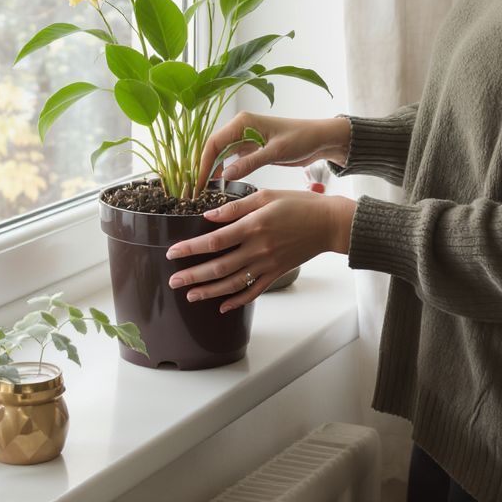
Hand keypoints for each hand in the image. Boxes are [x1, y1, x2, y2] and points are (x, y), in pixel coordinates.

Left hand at [165, 189, 357, 312]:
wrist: (329, 224)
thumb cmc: (299, 204)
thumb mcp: (266, 195)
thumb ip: (236, 207)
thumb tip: (209, 215)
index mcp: (253, 226)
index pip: (214, 241)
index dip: (191, 248)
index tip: (173, 252)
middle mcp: (258, 249)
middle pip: (219, 267)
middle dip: (193, 276)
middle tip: (173, 281)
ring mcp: (268, 264)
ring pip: (233, 283)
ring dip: (209, 291)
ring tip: (190, 295)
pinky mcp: (277, 273)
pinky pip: (254, 291)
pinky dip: (237, 301)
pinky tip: (222, 306)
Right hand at [196, 112, 350, 194]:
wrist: (320, 139)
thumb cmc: (301, 139)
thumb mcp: (275, 152)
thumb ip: (250, 162)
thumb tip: (225, 175)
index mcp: (243, 122)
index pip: (214, 142)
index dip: (204, 163)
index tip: (199, 183)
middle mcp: (240, 127)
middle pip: (213, 147)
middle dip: (204, 168)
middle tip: (198, 190)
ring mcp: (245, 137)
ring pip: (220, 153)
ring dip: (212, 170)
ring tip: (206, 190)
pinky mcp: (251, 147)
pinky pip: (231, 158)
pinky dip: (224, 170)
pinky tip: (220, 184)